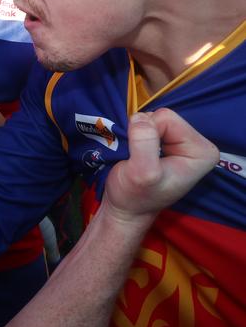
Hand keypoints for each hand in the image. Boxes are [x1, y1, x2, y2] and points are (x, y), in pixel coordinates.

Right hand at [103, 109, 218, 225]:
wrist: (124, 210)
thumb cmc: (135, 196)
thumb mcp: (142, 173)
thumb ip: (144, 144)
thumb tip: (139, 118)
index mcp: (201, 151)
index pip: (167, 118)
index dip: (146, 134)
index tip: (142, 158)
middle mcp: (196, 144)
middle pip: (161, 116)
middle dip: (141, 134)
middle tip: (137, 158)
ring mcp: (180, 142)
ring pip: (151, 118)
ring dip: (135, 135)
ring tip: (135, 157)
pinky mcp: (165, 143)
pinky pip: (145, 124)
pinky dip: (133, 136)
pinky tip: (134, 153)